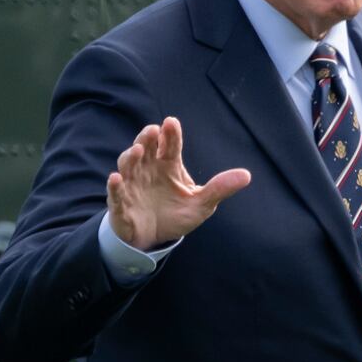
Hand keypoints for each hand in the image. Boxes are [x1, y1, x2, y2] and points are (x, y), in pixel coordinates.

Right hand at [106, 116, 250, 251]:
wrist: (154, 238)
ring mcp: (132, 185)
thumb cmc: (176, 214)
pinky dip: (115, 186)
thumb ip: (220, 188)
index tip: (171, 123)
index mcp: (168, 166)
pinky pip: (116, 194)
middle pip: (145, 148)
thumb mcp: (202, 204)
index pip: (169, 146)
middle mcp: (148, 170)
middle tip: (152, 131)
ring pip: (128, 165)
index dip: (170, 134)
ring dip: (131, 156)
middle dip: (147, 139)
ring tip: (139, 151)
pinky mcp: (121, 204)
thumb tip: (247, 175)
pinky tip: (115, 179)